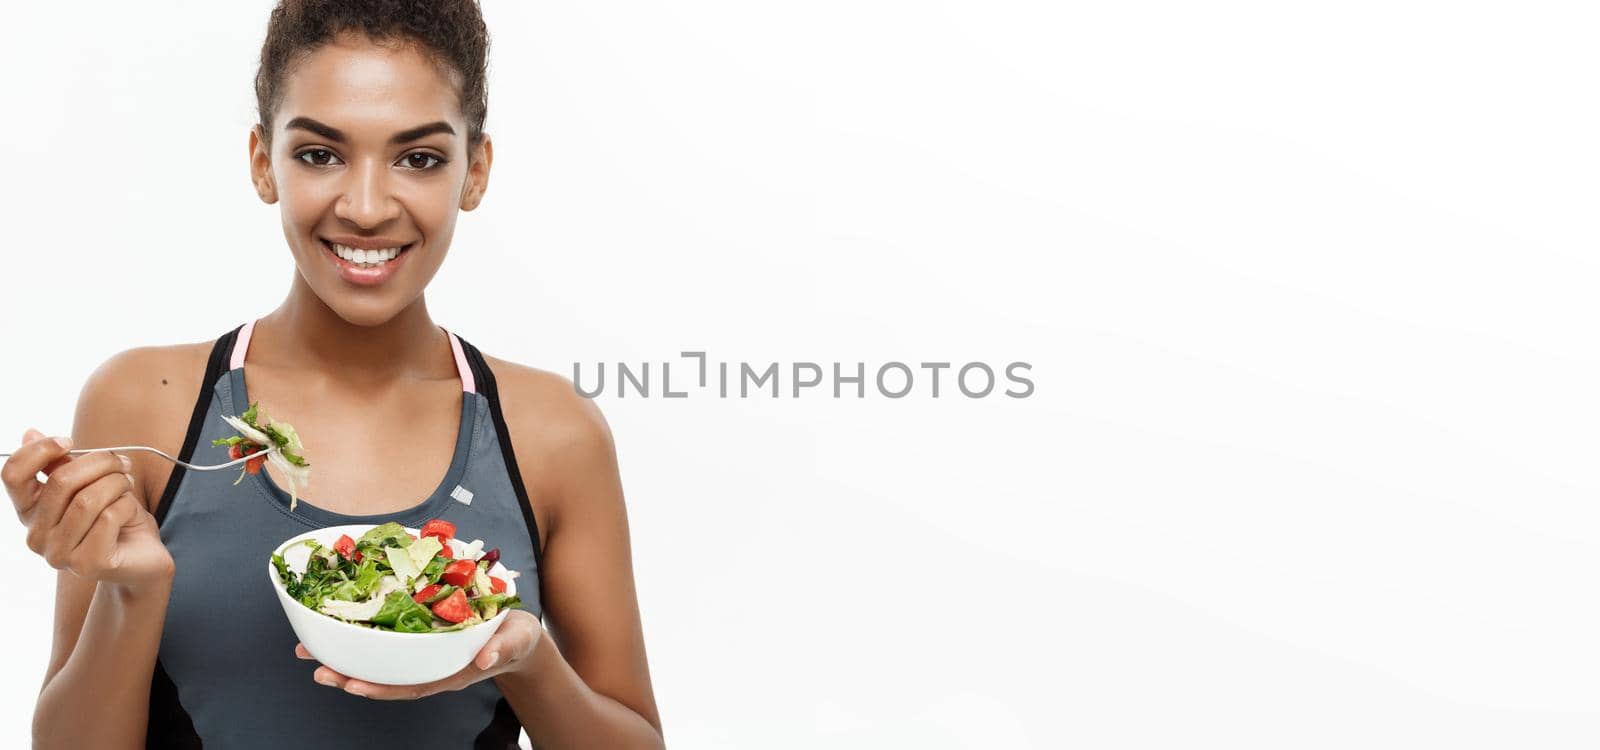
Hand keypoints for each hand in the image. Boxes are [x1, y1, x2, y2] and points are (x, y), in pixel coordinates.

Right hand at [2, 429, 173, 589]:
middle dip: (100, 463)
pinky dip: (127, 506)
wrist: (144, 558)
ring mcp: (58, 554)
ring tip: (128, 484)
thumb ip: (60, 464)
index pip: (12, 475)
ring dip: (117, 483)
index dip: (40, 451)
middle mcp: (35, 536)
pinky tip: (130, 512)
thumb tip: (29, 433)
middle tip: (122, 464)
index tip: (69, 442)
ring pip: (88, 499)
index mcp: (29, 512)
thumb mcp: (88, 485)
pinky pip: (109, 517)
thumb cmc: (116, 518)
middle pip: (61, 481)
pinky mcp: (87, 564)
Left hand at [300, 609, 545, 699]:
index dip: (381, 688)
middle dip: (349, 676)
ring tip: (311, 653)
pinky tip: (336, 631)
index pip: (410, 685)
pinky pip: (385, 643)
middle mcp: (430, 666)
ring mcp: (422, 654)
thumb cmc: (515, 637)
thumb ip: (502, 648)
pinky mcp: (418, 638)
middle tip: (317, 668)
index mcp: (450, 671)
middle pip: (385, 678)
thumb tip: (485, 659)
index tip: (353, 685)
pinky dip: (359, 639)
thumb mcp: (515, 639)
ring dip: (345, 660)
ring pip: (379, 663)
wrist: (517, 634)